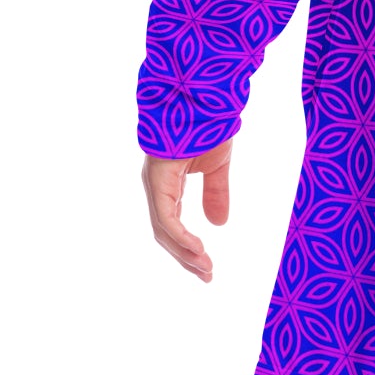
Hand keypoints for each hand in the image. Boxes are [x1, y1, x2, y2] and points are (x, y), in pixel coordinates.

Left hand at [141, 138, 232, 281]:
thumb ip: (216, 193)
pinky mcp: (159, 179)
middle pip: (165, 233)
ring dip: (184, 253)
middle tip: (207, 275)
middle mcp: (157, 187)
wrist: (205, 99)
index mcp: (167, 185)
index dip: (188, 249)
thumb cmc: (209, 126)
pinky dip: (181, 235)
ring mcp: (155, 184)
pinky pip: (166, 216)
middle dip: (186, 257)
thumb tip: (219, 224)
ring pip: (164, 229)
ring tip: (205, 269)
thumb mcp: (217, 166)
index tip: (207, 266)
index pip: (172, 226)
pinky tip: (198, 248)